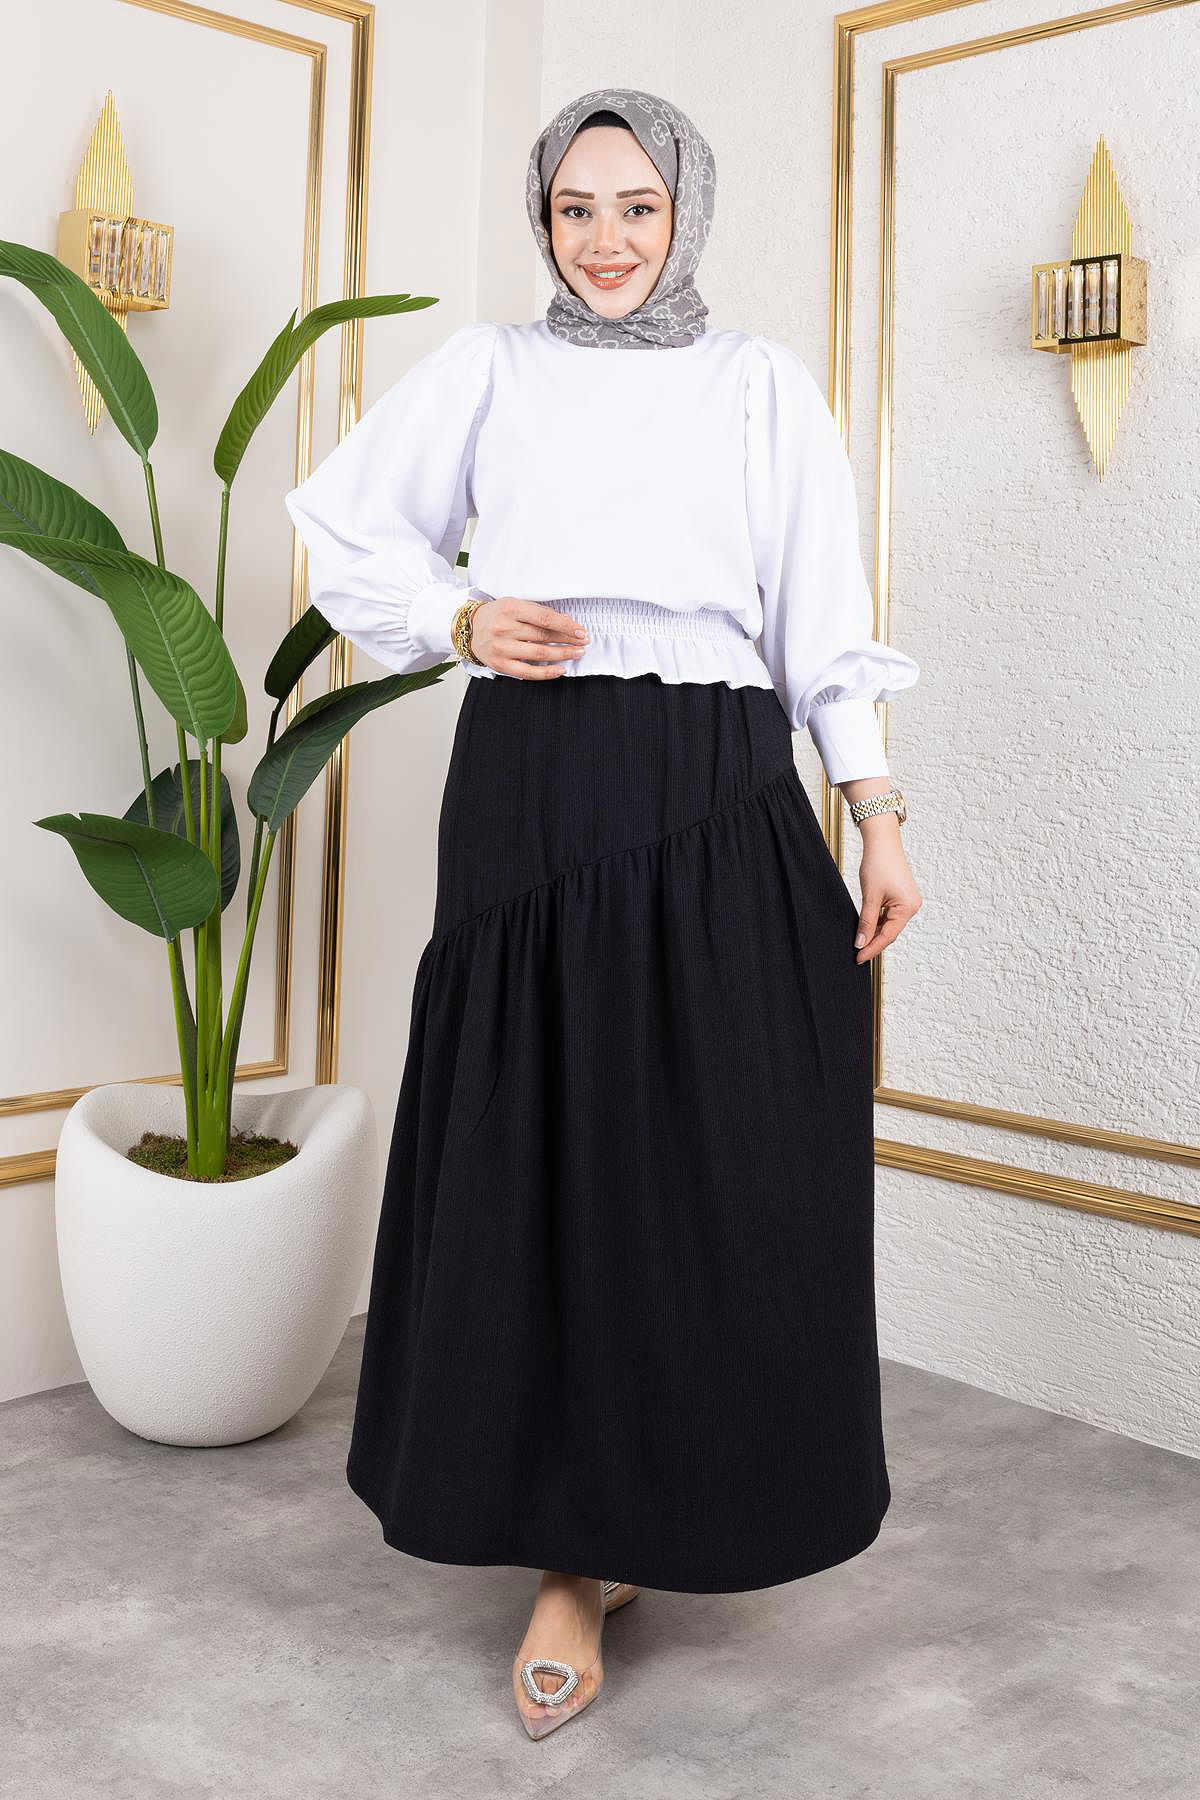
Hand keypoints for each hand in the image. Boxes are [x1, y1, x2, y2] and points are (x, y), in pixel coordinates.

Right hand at [469, 598, 589, 677]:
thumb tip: (566, 623)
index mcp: (510, 608)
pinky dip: (547, 672)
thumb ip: (538, 612)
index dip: (566, 626)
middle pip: (544, 636)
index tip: (580, 631)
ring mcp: (502, 648)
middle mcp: (505, 628)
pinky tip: (561, 669)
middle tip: (583, 642)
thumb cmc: (495, 616)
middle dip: (568, 640)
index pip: (545, 618)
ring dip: (563, 654)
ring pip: (540, 653)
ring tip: (577, 653)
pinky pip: (528, 672)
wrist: (468, 630)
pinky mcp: (501, 665)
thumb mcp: (513, 604)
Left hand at [852, 820, 921, 962]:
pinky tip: (866, 927)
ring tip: (859, 942)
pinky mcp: (901, 897)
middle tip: (857, 954)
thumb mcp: (870, 897)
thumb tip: (861, 943)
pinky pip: (889, 915)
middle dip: (873, 942)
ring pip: (889, 924)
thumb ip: (866, 922)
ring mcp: (907, 902)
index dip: (872, 949)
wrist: (882, 842)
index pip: (888, 936)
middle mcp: (911, 906)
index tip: (859, 959)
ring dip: (874, 932)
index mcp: (907, 908)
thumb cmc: (879, 864)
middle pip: (890, 932)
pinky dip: (877, 922)